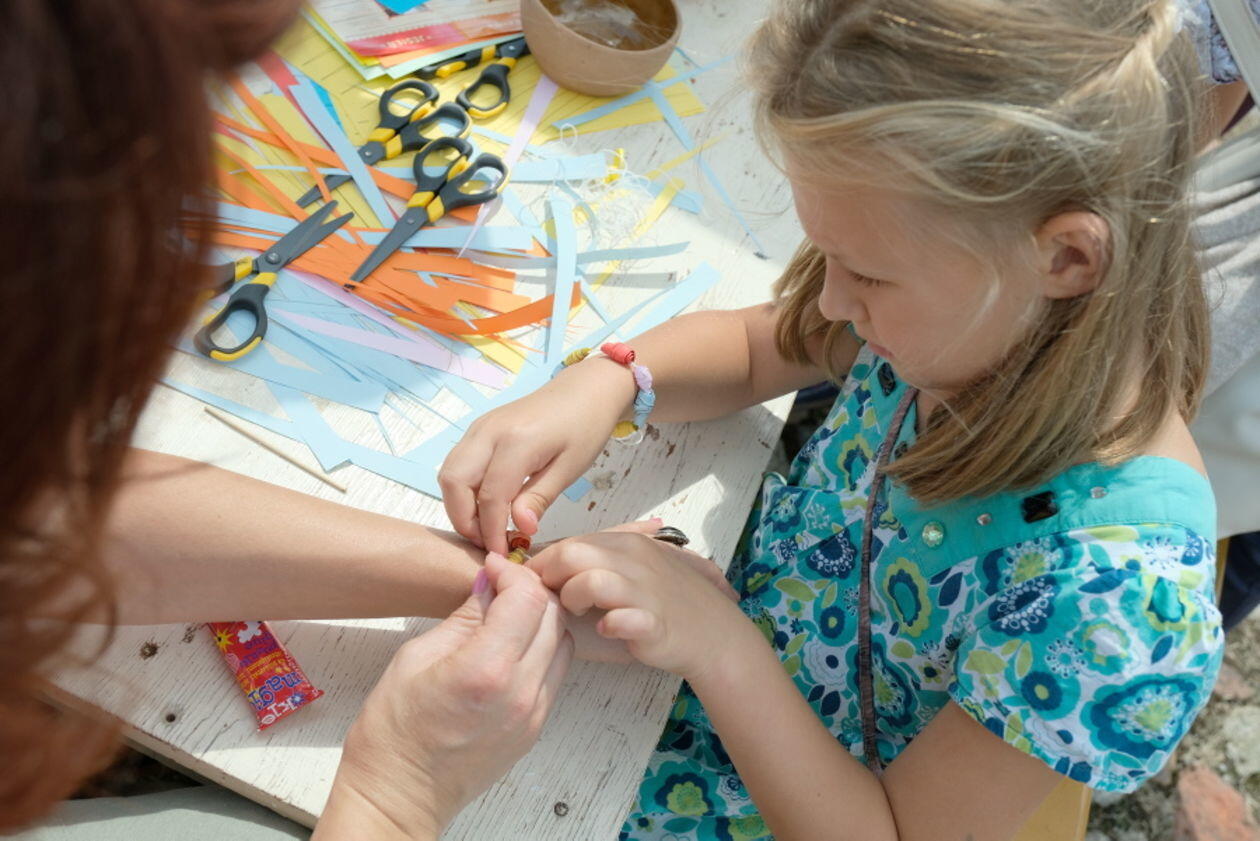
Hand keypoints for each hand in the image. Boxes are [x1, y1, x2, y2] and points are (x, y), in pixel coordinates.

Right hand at [316, 553, 572, 839]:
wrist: (400, 794)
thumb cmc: (394, 732)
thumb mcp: (417, 657)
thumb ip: (464, 617)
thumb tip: (489, 583)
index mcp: (485, 670)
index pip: (527, 598)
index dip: (512, 573)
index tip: (493, 568)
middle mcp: (520, 692)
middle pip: (552, 616)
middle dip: (530, 590)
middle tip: (502, 585)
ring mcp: (533, 714)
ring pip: (563, 642)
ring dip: (542, 619)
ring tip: (509, 613)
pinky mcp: (536, 727)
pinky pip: (556, 672)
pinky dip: (543, 648)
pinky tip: (513, 645)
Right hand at [438, 357, 634, 554]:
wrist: (584, 389)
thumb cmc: (585, 426)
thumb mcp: (570, 468)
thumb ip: (539, 498)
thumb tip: (520, 529)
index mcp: (516, 441)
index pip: (489, 497)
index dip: (491, 531)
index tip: (501, 554)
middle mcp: (488, 431)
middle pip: (454, 483)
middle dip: (464, 520)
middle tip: (488, 542)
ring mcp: (479, 427)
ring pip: (449, 474)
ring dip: (459, 506)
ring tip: (487, 528)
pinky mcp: (479, 429)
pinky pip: (458, 463)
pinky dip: (463, 490)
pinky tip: (486, 506)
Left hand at [527, 531, 744, 680]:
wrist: (712, 633)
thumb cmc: (664, 602)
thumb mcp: (634, 569)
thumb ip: (598, 561)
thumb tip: (548, 562)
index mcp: (628, 545)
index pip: (570, 542)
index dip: (544, 563)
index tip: (535, 582)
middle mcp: (636, 561)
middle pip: (572, 555)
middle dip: (551, 578)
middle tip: (552, 598)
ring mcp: (646, 591)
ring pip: (590, 582)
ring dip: (573, 599)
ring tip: (578, 613)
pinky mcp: (653, 623)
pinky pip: (621, 620)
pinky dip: (608, 625)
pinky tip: (607, 629)